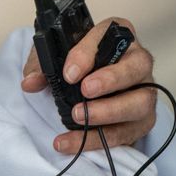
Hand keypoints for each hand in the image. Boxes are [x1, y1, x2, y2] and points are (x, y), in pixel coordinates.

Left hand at [21, 17, 158, 153]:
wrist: (93, 90)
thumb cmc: (80, 66)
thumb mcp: (56, 58)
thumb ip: (42, 65)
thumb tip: (30, 83)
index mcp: (118, 36)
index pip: (110, 33)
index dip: (89, 53)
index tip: (68, 73)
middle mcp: (138, 61)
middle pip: (138, 65)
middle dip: (111, 79)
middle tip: (84, 90)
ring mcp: (145, 91)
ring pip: (141, 101)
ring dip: (109, 111)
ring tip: (78, 117)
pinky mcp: (143, 120)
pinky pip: (128, 132)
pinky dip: (100, 140)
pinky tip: (75, 142)